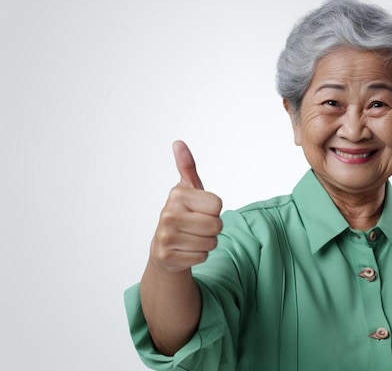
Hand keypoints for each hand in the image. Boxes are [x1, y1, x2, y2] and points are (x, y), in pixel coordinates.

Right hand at [149, 140, 222, 272]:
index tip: (201, 210)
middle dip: (213, 228)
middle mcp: (167, 215)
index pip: (218, 206)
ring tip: (192, 237)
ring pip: (211, 243)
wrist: (164, 246)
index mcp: (177, 195)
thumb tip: (179, 143)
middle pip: (217, 226)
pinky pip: (202, 257)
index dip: (214, 211)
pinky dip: (199, 255)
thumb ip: (187, 167)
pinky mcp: (167, 257)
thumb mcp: (188, 190)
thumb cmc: (183, 214)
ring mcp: (165, 237)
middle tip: (198, 226)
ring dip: (207, 242)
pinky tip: (186, 249)